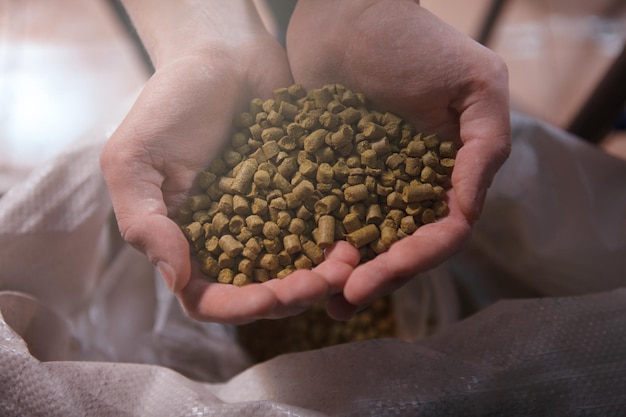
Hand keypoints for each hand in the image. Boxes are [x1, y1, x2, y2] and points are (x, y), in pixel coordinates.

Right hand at [100, 1, 358, 323]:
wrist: (223, 52)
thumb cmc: (170, 101)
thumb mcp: (134, 159)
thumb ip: (146, 222)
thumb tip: (176, 281)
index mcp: (184, 240)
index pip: (208, 298)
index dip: (241, 308)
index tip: (274, 298)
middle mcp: (228, 239)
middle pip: (262, 290)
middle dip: (295, 294)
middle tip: (330, 277)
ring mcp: (268, 219)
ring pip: (298, 267)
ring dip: (325, 272)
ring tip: (351, 257)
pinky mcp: (300, 195)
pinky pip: (322, 227)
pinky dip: (340, 236)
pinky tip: (360, 232)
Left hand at [287, 0, 510, 318]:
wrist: (345, 11)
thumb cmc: (412, 40)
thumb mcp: (475, 84)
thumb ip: (484, 148)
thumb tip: (467, 216)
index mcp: (452, 172)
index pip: (442, 233)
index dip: (413, 262)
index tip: (371, 279)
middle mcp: (414, 185)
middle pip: (402, 247)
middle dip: (375, 279)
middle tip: (338, 305)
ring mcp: (371, 181)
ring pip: (365, 240)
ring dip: (344, 273)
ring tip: (316, 299)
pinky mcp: (331, 173)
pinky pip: (325, 214)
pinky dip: (315, 241)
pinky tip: (292, 262)